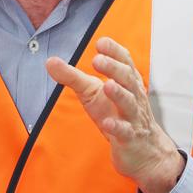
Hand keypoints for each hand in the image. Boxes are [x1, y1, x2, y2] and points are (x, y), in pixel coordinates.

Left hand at [46, 38, 183, 192]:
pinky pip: (125, 132)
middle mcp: (132, 97)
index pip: (124, 62)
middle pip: (127, 79)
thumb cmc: (116, 114)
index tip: (101, 42)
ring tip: (106, 85)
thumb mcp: (92, 93)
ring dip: (118, 94)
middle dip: (113, 68)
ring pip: (129, 103)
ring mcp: (132, 118)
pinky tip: (107, 123)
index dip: (115, 51)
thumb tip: (49, 61)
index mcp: (126, 82)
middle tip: (97, 59)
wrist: (143, 150)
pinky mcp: (129, 139)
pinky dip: (117, 126)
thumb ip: (73, 76)